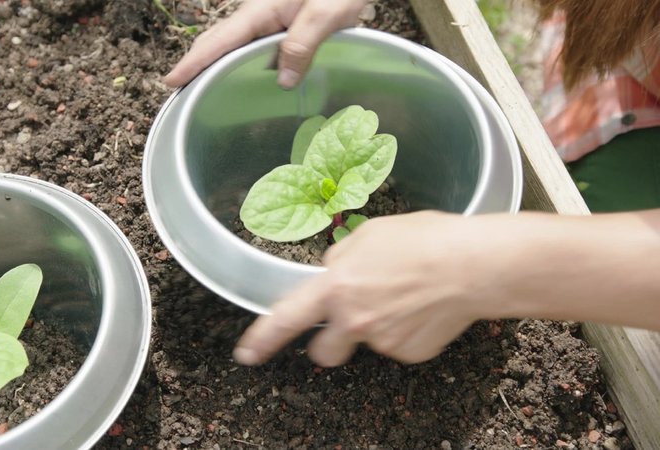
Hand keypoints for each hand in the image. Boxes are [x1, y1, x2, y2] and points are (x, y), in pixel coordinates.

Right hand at [163, 0, 367, 88]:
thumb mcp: (325, 14)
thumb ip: (302, 46)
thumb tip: (282, 81)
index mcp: (261, 10)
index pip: (219, 41)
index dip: (193, 63)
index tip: (170, 80)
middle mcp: (259, 13)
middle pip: (218, 41)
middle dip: (196, 64)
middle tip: (178, 90)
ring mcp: (268, 16)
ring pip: (234, 43)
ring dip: (215, 63)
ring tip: (201, 87)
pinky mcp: (280, 20)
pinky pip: (252, 44)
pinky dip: (238, 59)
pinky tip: (243, 75)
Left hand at [233, 211, 498, 366]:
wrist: (471, 266)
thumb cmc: (424, 241)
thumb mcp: (370, 234)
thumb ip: (342, 258)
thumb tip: (335, 269)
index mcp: (337, 287)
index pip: (287, 318)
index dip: (262, 338)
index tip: (247, 353)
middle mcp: (353, 320)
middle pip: (323, 352)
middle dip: (330, 341)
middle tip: (348, 321)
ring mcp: (381, 341)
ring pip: (366, 342)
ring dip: (374, 327)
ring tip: (401, 298)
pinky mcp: (409, 352)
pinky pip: (397, 344)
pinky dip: (405, 330)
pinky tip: (421, 307)